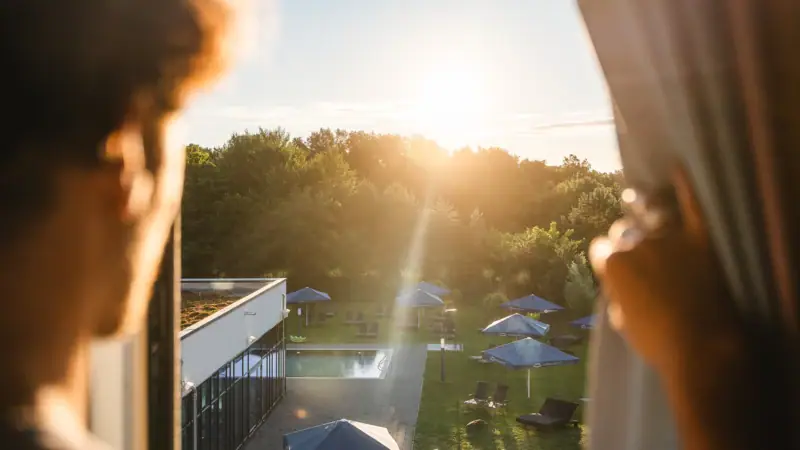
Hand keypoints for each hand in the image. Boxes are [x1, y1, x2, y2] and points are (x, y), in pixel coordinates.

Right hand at [589, 167, 738, 371]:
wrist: (701, 348)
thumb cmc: (655, 340)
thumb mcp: (620, 320)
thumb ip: (615, 290)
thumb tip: (616, 279)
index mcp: (613, 264)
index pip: (599, 248)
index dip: (605, 258)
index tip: (612, 266)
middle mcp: (637, 244)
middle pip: (624, 229)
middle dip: (626, 238)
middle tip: (637, 252)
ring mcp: (669, 238)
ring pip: (651, 214)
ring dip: (645, 212)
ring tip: (642, 203)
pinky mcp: (700, 238)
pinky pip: (691, 204)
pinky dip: (684, 186)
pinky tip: (677, 169)